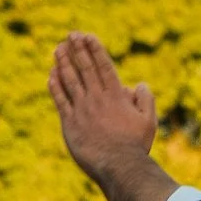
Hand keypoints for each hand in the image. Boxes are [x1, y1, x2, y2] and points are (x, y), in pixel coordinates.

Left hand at [48, 33, 157, 180]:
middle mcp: (97, 98)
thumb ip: (145, 98)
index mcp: (116, 96)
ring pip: (70, 80)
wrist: (119, 165)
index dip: (95, 49)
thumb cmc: (136, 145)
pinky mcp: (70, 123)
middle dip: (77, 49)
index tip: (88, 36)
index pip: (103, 66)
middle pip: (85, 68)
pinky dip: (55, 85)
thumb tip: (137, 84)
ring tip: (59, 48)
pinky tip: (51, 74)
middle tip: (71, 34)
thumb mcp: (149, 120)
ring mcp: (82, 109)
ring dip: (64, 62)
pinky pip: (60, 99)